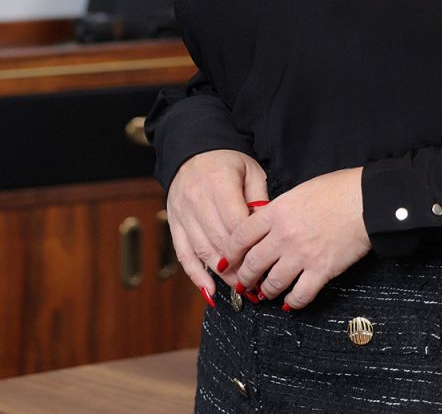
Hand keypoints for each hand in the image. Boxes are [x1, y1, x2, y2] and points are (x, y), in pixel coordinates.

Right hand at [165, 150, 267, 303]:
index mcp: (219, 184)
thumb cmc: (228, 161)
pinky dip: (196, 276)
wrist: (193, 150)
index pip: (236, 225)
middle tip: (258, 283)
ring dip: (222, 275)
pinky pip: (183, 254)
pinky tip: (210, 291)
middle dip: (239, 266)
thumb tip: (268, 233)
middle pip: (220, 242)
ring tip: (241, 288)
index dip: (251, 247)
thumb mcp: (251, 172)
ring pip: (203, 252)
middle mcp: (197, 200)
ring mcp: (182, 213)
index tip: (266, 262)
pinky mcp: (174, 223)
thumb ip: (259, 200)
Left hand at [219, 167, 369, 310]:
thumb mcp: (298, 193)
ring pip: (272, 283)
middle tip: (244, 282)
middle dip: (244, 277)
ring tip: (266, 292)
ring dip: (266, 291)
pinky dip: (292, 302)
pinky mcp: (322, 270)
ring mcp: (302, 255)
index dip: (229, 252)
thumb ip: (278, 211)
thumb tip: (265, 227)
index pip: (240, 236)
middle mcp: (284, 235)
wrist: (365, 200)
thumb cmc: (336, 190)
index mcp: (276, 212)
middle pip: (252, 264)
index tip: (227, 260)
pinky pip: (300, 295)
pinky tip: (291, 300)